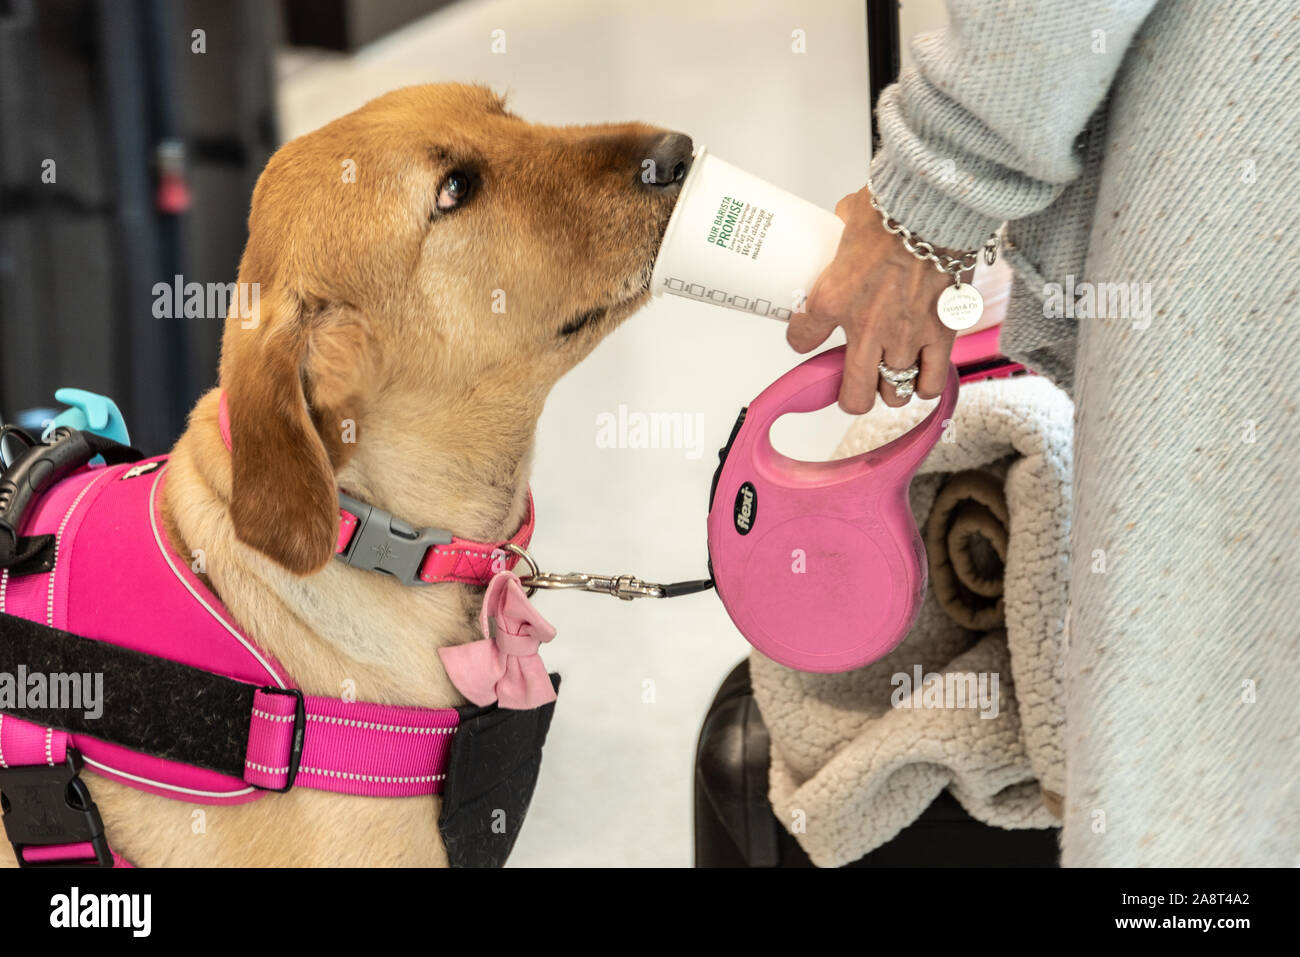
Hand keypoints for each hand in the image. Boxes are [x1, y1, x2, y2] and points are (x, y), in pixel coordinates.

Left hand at [789, 184, 958, 413]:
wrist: (934, 209)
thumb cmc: (892, 209)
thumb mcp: (849, 218)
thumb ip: (842, 231)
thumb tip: (843, 221)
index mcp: (832, 299)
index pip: (801, 339)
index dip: (802, 338)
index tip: (808, 333)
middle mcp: (867, 329)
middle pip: (854, 396)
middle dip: (852, 394)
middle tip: (855, 380)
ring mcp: (905, 336)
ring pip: (894, 393)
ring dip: (890, 387)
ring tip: (891, 374)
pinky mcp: (941, 334)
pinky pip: (932, 382)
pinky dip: (925, 385)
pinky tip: (920, 376)